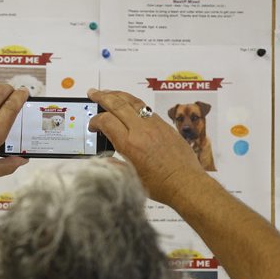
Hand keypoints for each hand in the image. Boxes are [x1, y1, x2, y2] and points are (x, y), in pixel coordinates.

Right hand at [87, 88, 206, 204]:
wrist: (186, 183)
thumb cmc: (162, 185)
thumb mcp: (131, 177)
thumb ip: (116, 165)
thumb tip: (105, 159)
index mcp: (130, 144)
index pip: (106, 121)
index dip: (95, 120)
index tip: (93, 125)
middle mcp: (141, 131)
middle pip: (117, 105)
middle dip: (102, 97)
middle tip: (93, 93)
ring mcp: (155, 126)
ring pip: (133, 102)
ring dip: (118, 95)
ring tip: (109, 93)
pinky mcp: (165, 126)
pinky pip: (147, 108)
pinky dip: (134, 103)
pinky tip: (130, 105)